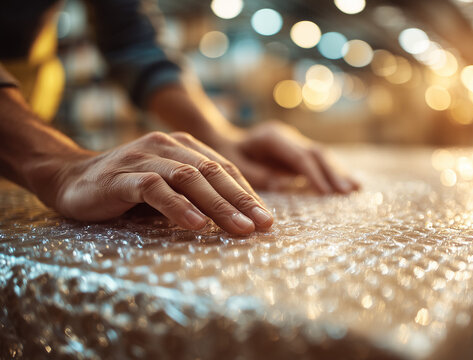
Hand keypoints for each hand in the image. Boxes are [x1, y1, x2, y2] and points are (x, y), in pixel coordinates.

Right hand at [47, 131, 272, 233]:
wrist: (70, 179)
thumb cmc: (128, 189)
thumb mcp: (168, 188)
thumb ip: (196, 194)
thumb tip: (240, 218)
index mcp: (183, 146)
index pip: (224, 169)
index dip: (248, 194)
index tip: (267, 220)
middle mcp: (167, 146)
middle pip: (213, 173)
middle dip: (241, 201)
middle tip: (262, 226)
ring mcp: (145, 158)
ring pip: (189, 179)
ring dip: (218, 205)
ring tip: (238, 229)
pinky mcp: (123, 176)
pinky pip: (156, 190)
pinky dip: (178, 207)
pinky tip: (196, 225)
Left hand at [214, 121, 358, 193]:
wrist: (225, 142)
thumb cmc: (227, 156)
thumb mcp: (234, 165)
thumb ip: (256, 174)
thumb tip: (282, 184)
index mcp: (272, 137)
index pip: (299, 156)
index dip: (313, 174)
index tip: (325, 192)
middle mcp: (288, 136)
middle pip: (316, 153)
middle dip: (333, 173)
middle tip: (347, 192)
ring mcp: (296, 143)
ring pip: (322, 156)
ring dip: (338, 173)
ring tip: (355, 189)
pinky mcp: (300, 152)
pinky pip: (320, 162)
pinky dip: (334, 173)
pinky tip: (350, 184)